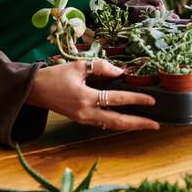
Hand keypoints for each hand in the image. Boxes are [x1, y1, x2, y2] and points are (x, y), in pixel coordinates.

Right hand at [26, 58, 159, 130]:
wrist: (35, 90)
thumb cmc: (55, 75)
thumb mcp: (79, 66)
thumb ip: (101, 67)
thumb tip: (121, 72)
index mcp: (85, 97)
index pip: (116, 99)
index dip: (136, 99)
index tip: (152, 100)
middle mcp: (86, 112)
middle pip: (118, 121)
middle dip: (138, 123)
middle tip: (156, 124)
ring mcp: (84, 119)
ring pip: (112, 125)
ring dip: (130, 126)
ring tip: (147, 125)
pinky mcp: (82, 120)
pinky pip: (104, 124)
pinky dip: (118, 123)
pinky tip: (128, 122)